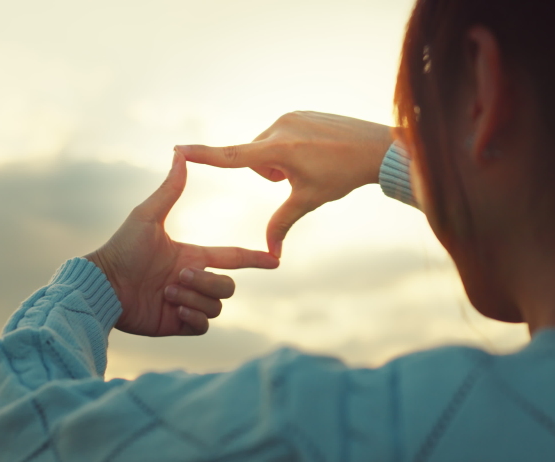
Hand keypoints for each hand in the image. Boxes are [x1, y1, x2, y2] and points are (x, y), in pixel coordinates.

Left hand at [85, 150, 278, 335]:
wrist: (103, 286)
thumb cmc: (121, 249)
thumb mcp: (147, 216)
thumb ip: (169, 189)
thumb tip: (179, 154)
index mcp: (192, 256)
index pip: (232, 257)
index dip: (254, 259)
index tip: (275, 260)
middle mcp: (192, 280)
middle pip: (227, 286)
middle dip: (206, 282)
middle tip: (177, 278)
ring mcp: (187, 303)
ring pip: (216, 305)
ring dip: (193, 298)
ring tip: (166, 293)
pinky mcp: (178, 324)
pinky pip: (204, 326)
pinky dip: (192, 317)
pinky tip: (172, 310)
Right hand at [177, 111, 397, 257]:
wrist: (376, 148)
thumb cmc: (342, 176)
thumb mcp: (309, 201)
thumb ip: (281, 223)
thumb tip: (271, 256)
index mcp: (278, 150)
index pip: (231, 156)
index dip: (203, 155)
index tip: (178, 149)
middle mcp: (279, 128)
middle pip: (252, 157)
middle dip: (267, 172)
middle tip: (295, 179)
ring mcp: (290, 117)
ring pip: (266, 146)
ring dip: (278, 160)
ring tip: (309, 165)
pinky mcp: (300, 112)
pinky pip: (281, 133)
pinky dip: (290, 147)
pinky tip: (316, 152)